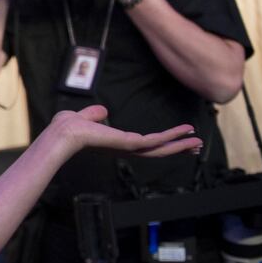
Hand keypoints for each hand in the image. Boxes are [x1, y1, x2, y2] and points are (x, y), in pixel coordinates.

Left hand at [48, 104, 200, 157]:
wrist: (63, 133)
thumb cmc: (67, 128)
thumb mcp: (85, 117)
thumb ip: (94, 115)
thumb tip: (103, 111)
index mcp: (116, 144)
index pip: (144, 146)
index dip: (162, 143)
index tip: (177, 141)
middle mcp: (125, 149)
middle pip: (157, 151)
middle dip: (177, 148)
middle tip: (196, 146)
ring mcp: (128, 148)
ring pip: (160, 149)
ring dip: (180, 145)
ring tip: (198, 143)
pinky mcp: (129, 144)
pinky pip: (155, 141)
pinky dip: (172, 136)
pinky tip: (185, 133)